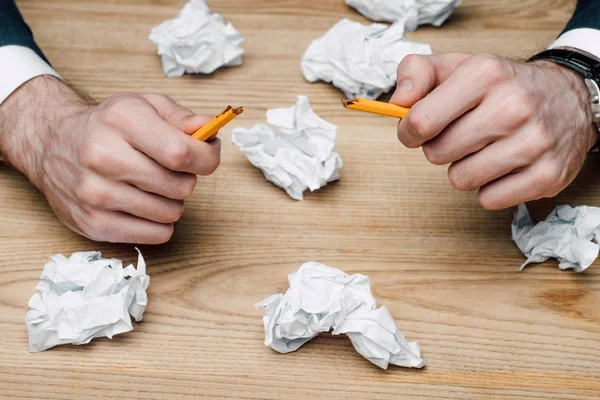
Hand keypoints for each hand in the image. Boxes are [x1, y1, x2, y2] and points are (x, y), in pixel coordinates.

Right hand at [0, 76, 219, 243]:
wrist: (52, 143)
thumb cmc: (108, 125)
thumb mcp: (144, 105)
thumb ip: (182, 118)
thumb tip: (209, 130)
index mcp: (122, 121)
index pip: (181, 153)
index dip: (207, 158)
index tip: (207, 156)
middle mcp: (104, 157)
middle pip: (180, 186)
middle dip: (186, 179)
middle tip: (170, 170)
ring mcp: (96, 194)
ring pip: (170, 213)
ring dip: (172, 202)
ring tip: (154, 186)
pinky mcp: (94, 223)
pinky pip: (156, 235)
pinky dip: (159, 223)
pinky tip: (145, 205)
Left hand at [390, 53, 598, 208]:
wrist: (569, 96)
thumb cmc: (500, 85)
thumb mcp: (456, 65)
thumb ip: (416, 73)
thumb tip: (398, 102)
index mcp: (484, 73)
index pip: (421, 121)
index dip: (409, 132)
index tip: (416, 130)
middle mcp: (513, 105)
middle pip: (437, 154)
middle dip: (440, 148)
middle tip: (461, 135)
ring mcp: (534, 141)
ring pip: (461, 180)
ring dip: (464, 169)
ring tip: (484, 148)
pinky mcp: (548, 174)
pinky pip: (489, 199)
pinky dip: (489, 188)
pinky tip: (503, 166)